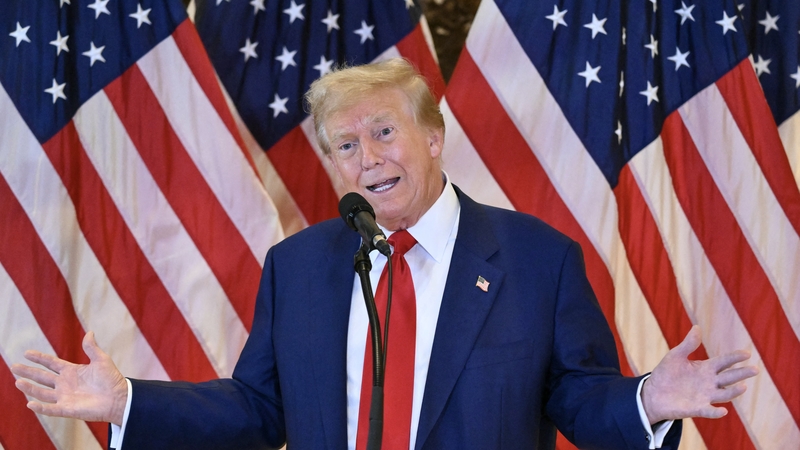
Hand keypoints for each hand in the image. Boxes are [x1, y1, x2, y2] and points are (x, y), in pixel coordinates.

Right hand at [10, 331, 127, 424]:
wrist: (119, 398)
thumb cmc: (112, 379)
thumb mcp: (101, 360)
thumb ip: (91, 348)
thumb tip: (89, 332)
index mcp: (72, 371)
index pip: (51, 363)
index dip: (39, 358)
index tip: (26, 352)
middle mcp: (65, 384)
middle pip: (42, 377)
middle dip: (28, 372)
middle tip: (14, 366)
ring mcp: (65, 397)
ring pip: (42, 392)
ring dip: (30, 388)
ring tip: (18, 381)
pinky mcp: (67, 409)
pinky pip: (50, 409)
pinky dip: (40, 407)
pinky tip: (30, 403)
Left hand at [642, 325, 757, 423]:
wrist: (653, 393)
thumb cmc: (666, 374)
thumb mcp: (675, 356)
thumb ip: (688, 344)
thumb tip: (697, 327)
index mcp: (706, 368)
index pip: (724, 362)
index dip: (735, 358)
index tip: (747, 353)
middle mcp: (709, 383)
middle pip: (729, 377)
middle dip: (742, 373)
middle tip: (755, 369)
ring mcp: (705, 396)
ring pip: (723, 394)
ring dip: (733, 391)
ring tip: (743, 386)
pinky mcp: (697, 408)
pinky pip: (708, 411)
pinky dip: (715, 412)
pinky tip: (722, 411)